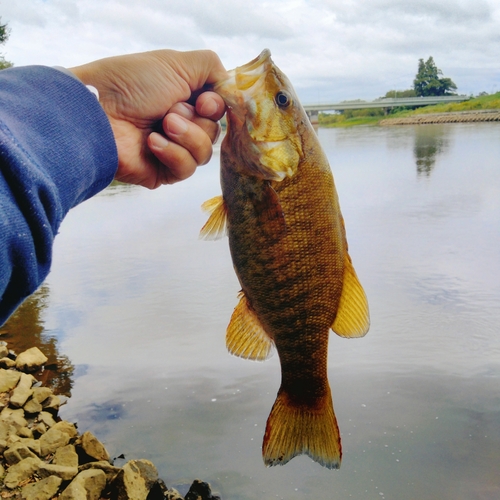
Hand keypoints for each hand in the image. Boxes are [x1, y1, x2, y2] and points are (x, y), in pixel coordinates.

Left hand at [70, 50, 226, 187]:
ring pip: (204, 154)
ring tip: (161, 125)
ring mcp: (172, 150)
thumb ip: (211, 69)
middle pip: (215, 133)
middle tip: (170, 112)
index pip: (219, 111)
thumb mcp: (176, 63)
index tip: (203, 101)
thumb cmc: (131, 83)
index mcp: (184, 99)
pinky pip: (186, 169)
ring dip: (186, 137)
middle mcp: (181, 125)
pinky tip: (151, 142)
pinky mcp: (162, 172)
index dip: (216, 108)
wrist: (96, 110)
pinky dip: (172, 153)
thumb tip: (230, 89)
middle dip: (196, 121)